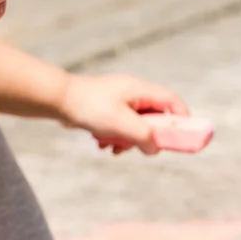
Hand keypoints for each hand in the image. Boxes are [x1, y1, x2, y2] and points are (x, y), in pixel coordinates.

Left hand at [58, 73, 188, 155]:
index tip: (183, 137)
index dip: (182, 118)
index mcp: (140, 90)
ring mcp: (119, 101)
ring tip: (112, 147)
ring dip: (127, 140)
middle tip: (138, 148)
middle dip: (146, 137)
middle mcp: (132, 93)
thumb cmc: (90, 107)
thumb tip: (154, 149)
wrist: (58, 100)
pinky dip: (114, 137)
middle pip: (154, 118)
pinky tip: (101, 143)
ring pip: (135, 125)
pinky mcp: (106, 109)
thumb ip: (143, 136)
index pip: (171, 101)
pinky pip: (119, 126)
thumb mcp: (121, 124)